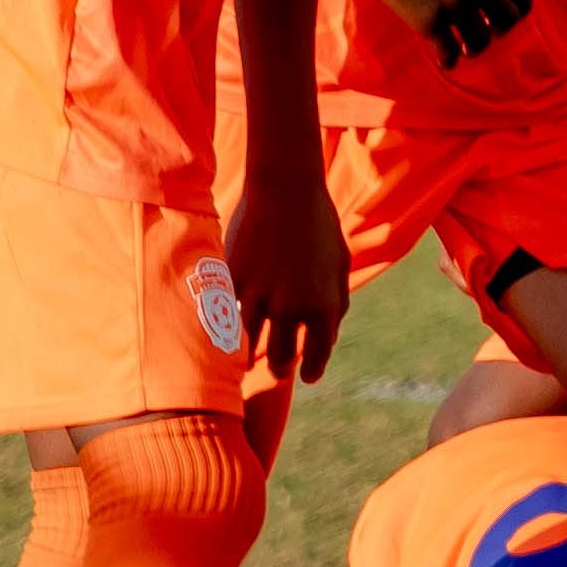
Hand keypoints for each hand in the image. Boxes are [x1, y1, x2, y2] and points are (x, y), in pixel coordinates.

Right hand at [227, 166, 354, 388]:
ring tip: (250, 360)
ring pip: (249, 344)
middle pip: (281, 358)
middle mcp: (291, 307)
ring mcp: (258, 295)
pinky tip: (228, 332)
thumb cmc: (320, 225)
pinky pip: (227, 316)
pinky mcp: (232, 281)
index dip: (312, 371)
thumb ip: (336, 304)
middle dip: (281, 368)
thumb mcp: (340, 265)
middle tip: (279, 369)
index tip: (308, 377)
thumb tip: (326, 339)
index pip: (317, 356)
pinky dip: (228, 326)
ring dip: (250, 356)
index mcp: (323, 306)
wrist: (285, 189)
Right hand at [360, 0, 532, 69]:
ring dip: (474, 47)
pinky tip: (445, 59)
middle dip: (499, 28)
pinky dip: (448, 60)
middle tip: (486, 29)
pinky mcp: (429, 20)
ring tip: (465, 47)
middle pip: (508, 20)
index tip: (507, 15)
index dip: (518, 8)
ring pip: (481, 42)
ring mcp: (455, 2)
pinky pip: (448, 52)